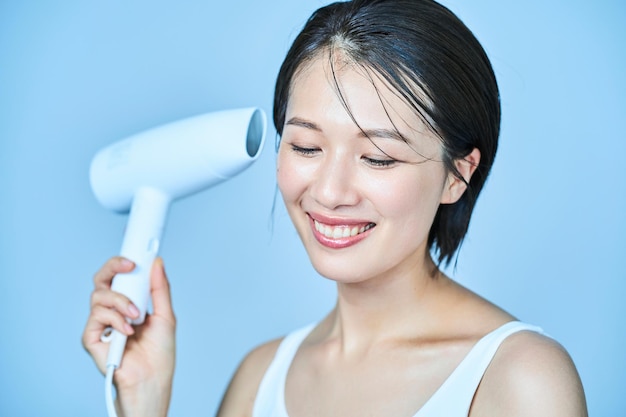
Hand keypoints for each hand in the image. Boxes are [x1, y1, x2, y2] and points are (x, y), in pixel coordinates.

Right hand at [82, 256, 175, 415]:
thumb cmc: (159, 352)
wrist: (153, 378)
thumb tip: (157, 263)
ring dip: (121, 302)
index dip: (123, 262)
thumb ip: (159, 289)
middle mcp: (112, 310)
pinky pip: (96, 317)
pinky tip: (128, 331)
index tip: (137, 254)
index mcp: (129, 303)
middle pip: (103, 279)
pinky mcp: (92, 338)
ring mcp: (101, 324)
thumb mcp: (165, 314)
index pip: (120, 276)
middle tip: (130, 265)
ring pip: (99, 296)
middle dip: (114, 266)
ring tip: (136, 315)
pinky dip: (115, 320)